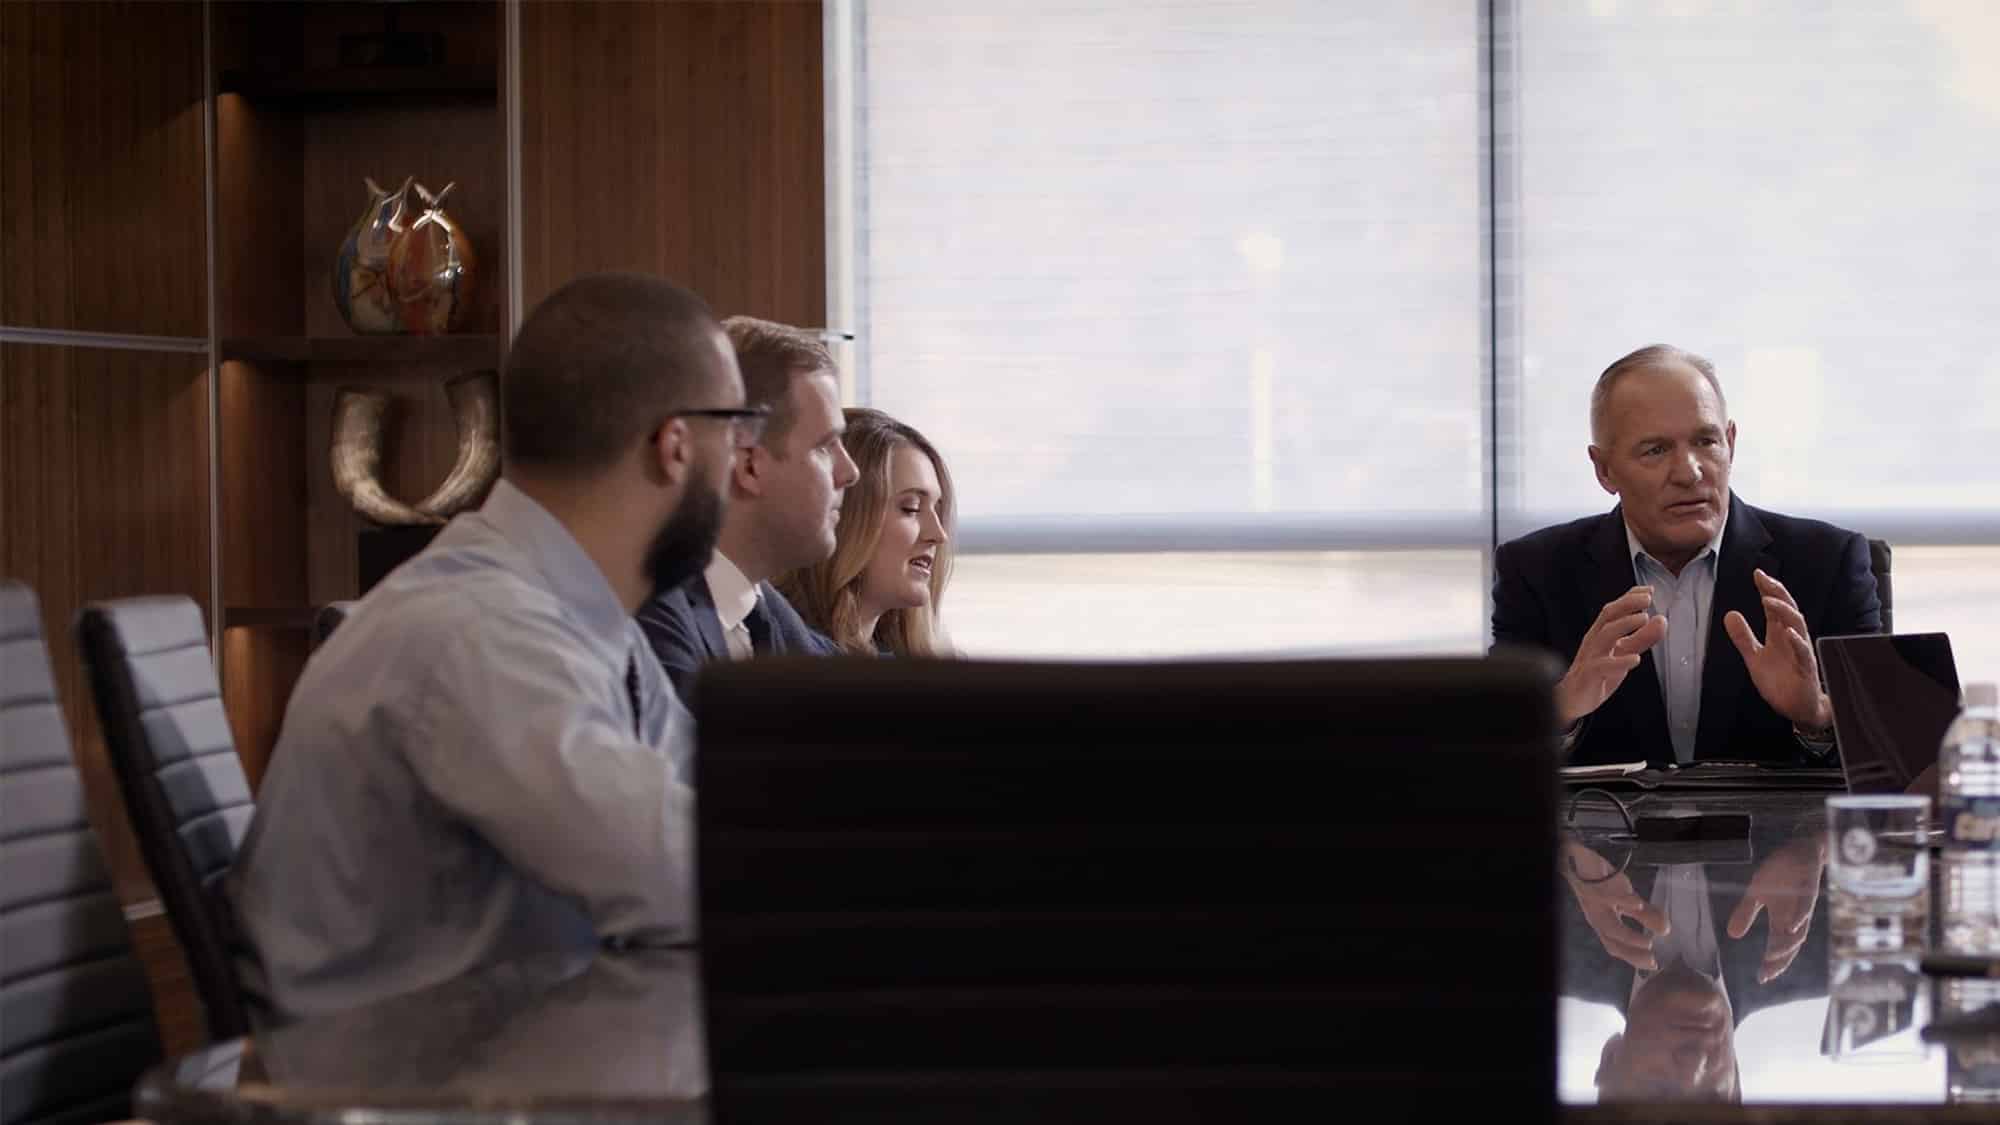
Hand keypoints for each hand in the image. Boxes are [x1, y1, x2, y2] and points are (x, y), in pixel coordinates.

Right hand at [1555, 587, 1668, 726]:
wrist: (1571, 700)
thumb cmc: (1597, 673)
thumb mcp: (1624, 652)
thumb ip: (1642, 638)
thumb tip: (1661, 620)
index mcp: (1600, 633)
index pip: (1614, 609)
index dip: (1630, 597)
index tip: (1648, 590)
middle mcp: (1594, 641)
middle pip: (1607, 616)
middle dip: (1627, 604)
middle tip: (1647, 599)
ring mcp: (1590, 657)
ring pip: (1604, 636)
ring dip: (1624, 625)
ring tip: (1643, 619)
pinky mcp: (1589, 676)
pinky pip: (1602, 666)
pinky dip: (1619, 661)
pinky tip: (1635, 659)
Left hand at [1562, 839, 1669, 971]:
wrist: (1580, 859)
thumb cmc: (1604, 883)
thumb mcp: (1628, 899)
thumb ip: (1646, 915)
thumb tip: (1666, 931)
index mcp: (1605, 922)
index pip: (1617, 946)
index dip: (1634, 957)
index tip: (1653, 966)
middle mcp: (1598, 916)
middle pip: (1611, 941)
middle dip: (1631, 953)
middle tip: (1651, 959)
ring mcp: (1594, 903)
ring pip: (1607, 925)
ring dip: (1628, 936)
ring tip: (1648, 943)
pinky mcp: (1592, 885)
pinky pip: (1606, 895)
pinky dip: (1622, 901)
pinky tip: (1637, 904)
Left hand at [1723, 569, 1830, 729]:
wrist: (1799, 708)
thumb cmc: (1780, 681)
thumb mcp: (1754, 657)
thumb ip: (1743, 637)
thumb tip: (1729, 614)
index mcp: (1780, 634)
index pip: (1775, 607)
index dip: (1767, 590)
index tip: (1757, 573)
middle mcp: (1792, 639)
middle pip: (1788, 609)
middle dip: (1777, 593)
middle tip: (1764, 579)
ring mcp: (1801, 653)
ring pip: (1797, 626)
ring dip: (1784, 612)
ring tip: (1769, 600)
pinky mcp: (1806, 669)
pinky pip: (1803, 653)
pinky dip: (1796, 642)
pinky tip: (1787, 632)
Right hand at [1727, 835, 1825, 983]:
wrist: (1798, 851)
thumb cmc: (1779, 874)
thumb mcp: (1756, 893)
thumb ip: (1745, 913)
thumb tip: (1732, 935)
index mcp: (1782, 919)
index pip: (1777, 946)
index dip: (1772, 963)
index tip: (1761, 978)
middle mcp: (1795, 917)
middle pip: (1790, 945)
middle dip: (1780, 961)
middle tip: (1768, 973)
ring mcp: (1803, 905)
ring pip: (1799, 931)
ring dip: (1788, 945)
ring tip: (1775, 957)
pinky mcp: (1809, 890)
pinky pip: (1805, 906)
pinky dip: (1800, 918)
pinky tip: (1791, 926)